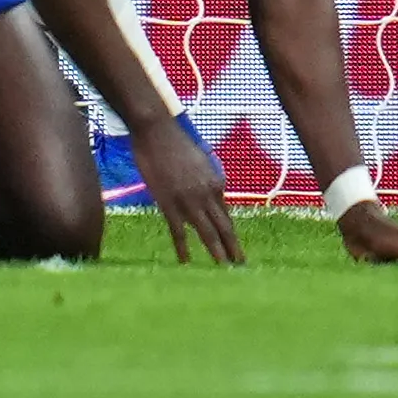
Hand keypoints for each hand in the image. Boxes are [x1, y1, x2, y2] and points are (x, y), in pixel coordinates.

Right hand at [133, 116, 244, 263]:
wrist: (157, 130)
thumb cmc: (175, 140)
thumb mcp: (200, 158)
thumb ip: (206, 177)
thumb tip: (209, 189)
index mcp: (215, 181)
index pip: (226, 214)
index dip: (230, 232)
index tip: (236, 246)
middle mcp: (207, 193)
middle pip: (224, 226)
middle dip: (233, 247)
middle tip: (241, 264)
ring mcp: (188, 200)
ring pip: (207, 232)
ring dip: (217, 251)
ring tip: (224, 267)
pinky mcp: (169, 203)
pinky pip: (179, 231)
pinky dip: (183, 248)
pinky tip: (186, 261)